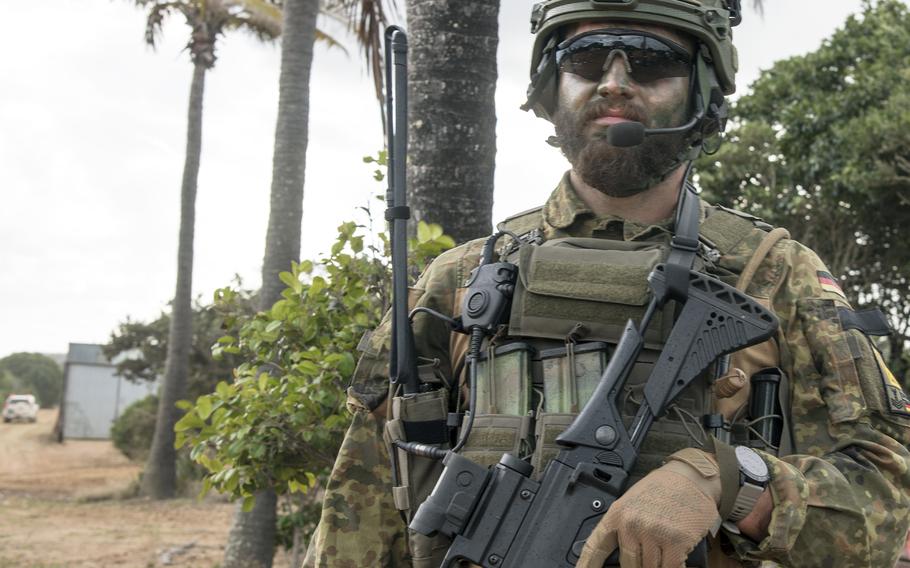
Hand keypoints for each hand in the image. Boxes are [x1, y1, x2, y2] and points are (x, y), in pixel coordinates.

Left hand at [576, 449, 722, 567]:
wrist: (691, 477)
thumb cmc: (662, 489)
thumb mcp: (632, 502)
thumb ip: (621, 525)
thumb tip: (614, 552)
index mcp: (617, 514)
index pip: (595, 546)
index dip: (586, 564)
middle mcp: (632, 524)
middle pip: (628, 565)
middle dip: (636, 567)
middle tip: (645, 556)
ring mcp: (653, 533)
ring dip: (655, 566)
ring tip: (661, 552)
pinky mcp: (675, 541)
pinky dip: (671, 567)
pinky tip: (673, 561)